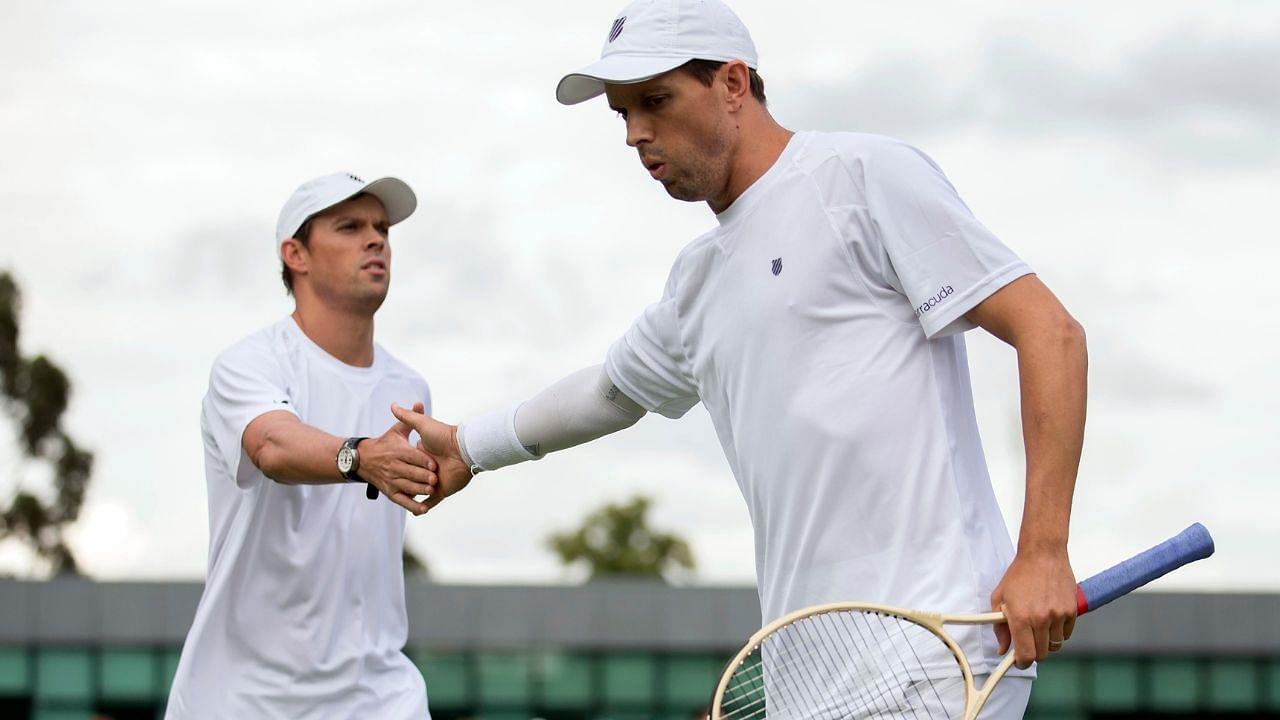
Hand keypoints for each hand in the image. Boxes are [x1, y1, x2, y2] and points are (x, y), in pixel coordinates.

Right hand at [358, 402, 437, 514]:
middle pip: (411, 473)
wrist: (361, 458)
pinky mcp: (392, 494)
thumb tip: (418, 402)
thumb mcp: (397, 429)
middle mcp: (395, 467)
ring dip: (420, 489)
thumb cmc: (385, 441)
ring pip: (408, 487)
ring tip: (431, 489)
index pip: (412, 456)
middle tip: (434, 478)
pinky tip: (424, 509)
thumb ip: (409, 417)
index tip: (433, 463)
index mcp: (398, 451)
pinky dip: (413, 506)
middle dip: (423, 475)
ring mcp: (393, 482)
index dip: (423, 459)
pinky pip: (403, 501)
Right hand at [390, 403, 472, 512]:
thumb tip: (393, 405)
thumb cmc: (443, 435)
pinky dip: (421, 508)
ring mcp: (433, 482)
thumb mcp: (422, 424)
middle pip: (410, 478)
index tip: (393, 459)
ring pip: (417, 491)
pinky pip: (429, 503)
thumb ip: (408, 416)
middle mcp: (426, 469)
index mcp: (420, 455)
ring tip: (408, 492)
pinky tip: (417, 511)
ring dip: (414, 492)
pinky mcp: (440, 493)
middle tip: (403, 476)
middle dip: (409, 478)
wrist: (464, 449)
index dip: (402, 462)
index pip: (407, 462)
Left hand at [991, 544, 1076, 668]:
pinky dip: (1059, 632)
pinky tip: (1050, 619)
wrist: (1043, 554)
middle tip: (1027, 642)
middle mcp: (1041, 619)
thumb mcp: (1000, 597)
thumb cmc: (1019, 574)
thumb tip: (1003, 649)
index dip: (1021, 662)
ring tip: (1038, 626)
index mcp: (1021, 617)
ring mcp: (1059, 615)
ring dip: (1046, 641)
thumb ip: (999, 626)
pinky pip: (1067, 634)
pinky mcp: (1072, 611)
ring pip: (1055, 645)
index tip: (1019, 661)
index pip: (1026, 654)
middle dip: (1033, 652)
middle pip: (1042, 653)